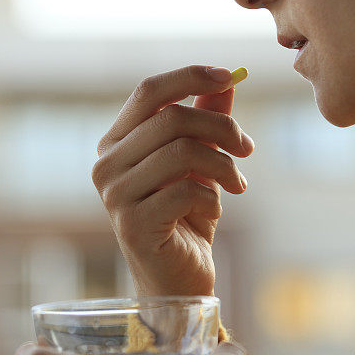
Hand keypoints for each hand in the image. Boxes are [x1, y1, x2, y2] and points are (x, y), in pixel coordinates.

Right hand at [92, 65, 253, 296]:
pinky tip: (213, 211)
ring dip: (224, 167)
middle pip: (172, 119)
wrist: (179, 278)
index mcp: (117, 142)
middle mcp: (106, 164)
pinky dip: (211, 199)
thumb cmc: (187, 218)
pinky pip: (185, 192)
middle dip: (222, 129)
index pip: (149, 92)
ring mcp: (115, 195)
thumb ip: (207, 121)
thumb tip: (228, 80)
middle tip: (247, 149)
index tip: (231, 76)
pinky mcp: (133, 224)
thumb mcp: (202, 164)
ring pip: (182, 153)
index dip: (191, 77)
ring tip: (239, 184)